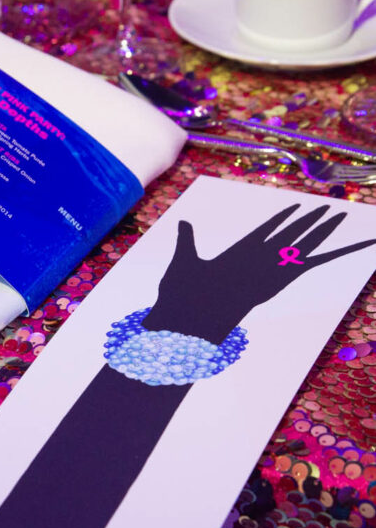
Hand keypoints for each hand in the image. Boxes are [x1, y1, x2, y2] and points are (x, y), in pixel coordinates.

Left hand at [144, 203, 375, 343]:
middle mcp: (259, 262)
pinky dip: (332, 255)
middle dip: (310, 223)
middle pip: (292, 235)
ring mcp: (270, 269)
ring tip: (340, 214)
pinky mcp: (280, 278)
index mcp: (239, 254)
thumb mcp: (184, 259)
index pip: (266, 231)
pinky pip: (310, 264)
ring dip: (323, 229)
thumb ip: (188, 239)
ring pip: (305, 243)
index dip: (281, 219)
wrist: (186, 320)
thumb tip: (184, 222)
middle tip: (330, 210)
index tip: (296, 207)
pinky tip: (346, 245)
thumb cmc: (182, 295)